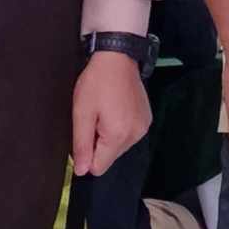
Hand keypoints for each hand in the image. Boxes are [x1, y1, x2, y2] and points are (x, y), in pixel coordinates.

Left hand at [72, 50, 151, 177]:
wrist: (118, 58)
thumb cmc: (98, 82)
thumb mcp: (81, 113)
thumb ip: (81, 145)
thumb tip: (81, 170)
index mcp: (118, 135)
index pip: (99, 167)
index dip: (87, 154)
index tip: (85, 133)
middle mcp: (135, 135)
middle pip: (109, 157)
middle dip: (98, 143)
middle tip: (95, 118)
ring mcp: (143, 127)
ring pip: (119, 147)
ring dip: (109, 135)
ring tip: (106, 111)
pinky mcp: (146, 120)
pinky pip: (129, 135)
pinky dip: (120, 127)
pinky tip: (115, 109)